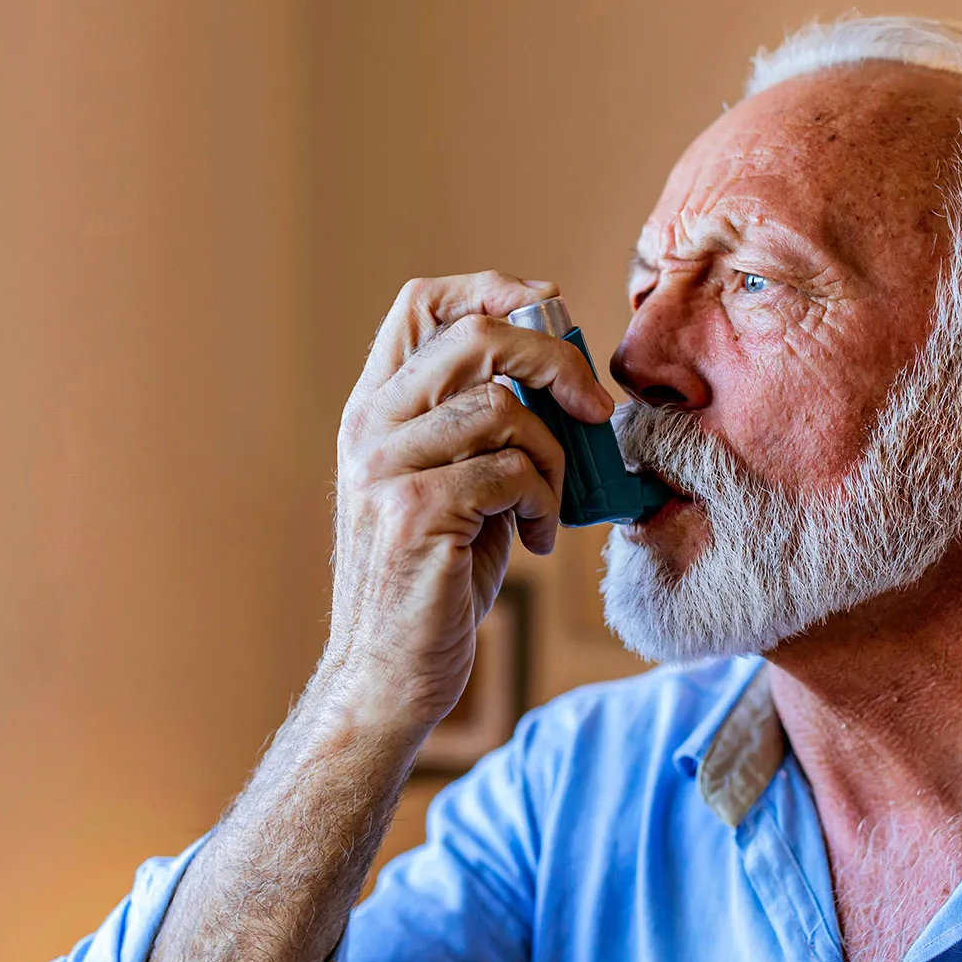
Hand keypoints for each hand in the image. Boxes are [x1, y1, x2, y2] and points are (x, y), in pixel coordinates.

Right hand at [319, 271, 613, 734]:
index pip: (422, 302)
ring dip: (552, 458)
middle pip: (475, 335)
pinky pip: (509, 472)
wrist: (390, 674)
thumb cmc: (437, 579)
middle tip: (592, 409)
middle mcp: (369, 425)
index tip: (551, 312)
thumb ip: (486, 425)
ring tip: (547, 506)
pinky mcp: (412, 511)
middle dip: (554, 361)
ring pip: (501, 408)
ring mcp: (383, 467)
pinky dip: (542, 503)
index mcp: (375, 407)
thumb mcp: (458, 483)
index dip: (493, 287)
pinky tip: (535, 540)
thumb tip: (564, 370)